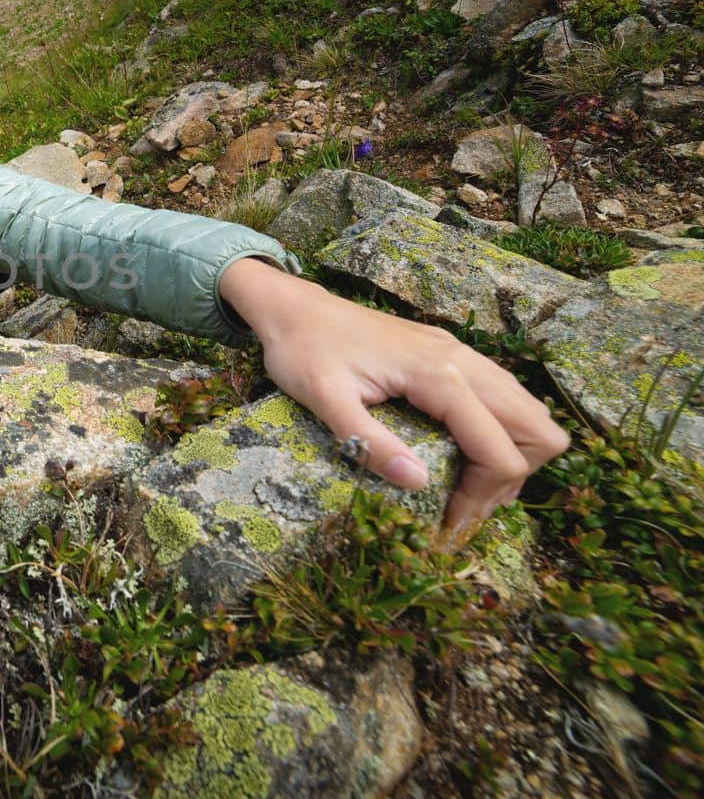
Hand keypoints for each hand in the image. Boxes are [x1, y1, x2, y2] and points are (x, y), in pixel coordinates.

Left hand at [219, 258, 568, 533]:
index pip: (501, 448)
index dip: (484, 495)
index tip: (450, 522)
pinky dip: (499, 432)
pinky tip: (460, 452)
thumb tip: (419, 483)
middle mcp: (462, 361)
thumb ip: (370, 444)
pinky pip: (503, 397)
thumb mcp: (324, 401)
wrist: (294, 310)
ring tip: (466, 486)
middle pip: (538, 429)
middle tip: (467, 504)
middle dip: (513, 476)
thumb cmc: (302, 353)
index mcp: (438, 375)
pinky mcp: (451, 355)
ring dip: (511, 455)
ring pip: (527, 411)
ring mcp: (460, 354)